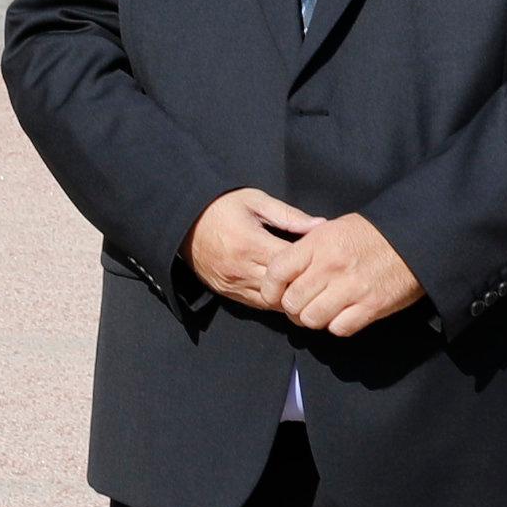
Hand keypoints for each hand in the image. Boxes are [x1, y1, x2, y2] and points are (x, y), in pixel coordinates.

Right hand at [185, 187, 315, 310]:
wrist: (183, 222)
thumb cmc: (221, 206)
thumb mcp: (255, 201)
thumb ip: (289, 215)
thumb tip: (320, 226)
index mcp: (251, 244)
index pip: (291, 264)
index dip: (312, 263)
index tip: (324, 258)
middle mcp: (241, 268)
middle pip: (284, 288)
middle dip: (304, 284)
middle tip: (320, 278)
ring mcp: (233, 283)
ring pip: (272, 302)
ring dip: (289, 296)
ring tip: (305, 287)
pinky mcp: (226, 292)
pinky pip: (257, 304)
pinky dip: (273, 300)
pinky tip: (283, 291)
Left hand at [274, 215, 424, 338]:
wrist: (417, 239)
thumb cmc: (374, 233)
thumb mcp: (334, 228)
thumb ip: (307, 248)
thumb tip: (284, 270)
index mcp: (318, 244)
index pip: (277, 272)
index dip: (270, 288)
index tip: (274, 294)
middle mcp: (331, 267)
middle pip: (291, 301)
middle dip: (291, 308)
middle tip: (299, 306)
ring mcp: (351, 288)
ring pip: (311, 319)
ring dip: (312, 319)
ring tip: (319, 312)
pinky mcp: (371, 306)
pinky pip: (339, 328)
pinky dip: (336, 326)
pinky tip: (341, 316)